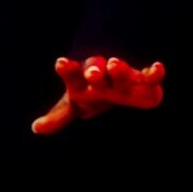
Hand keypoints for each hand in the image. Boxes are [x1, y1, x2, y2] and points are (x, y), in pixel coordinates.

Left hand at [32, 53, 165, 136]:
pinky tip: (157, 69)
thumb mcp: (74, 105)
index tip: (60, 63)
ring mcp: (123, 75)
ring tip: (115, 66)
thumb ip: (57, 116)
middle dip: (95, 72)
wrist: (117, 75)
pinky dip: (154, 72)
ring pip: (121, 71)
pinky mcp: (145, 80)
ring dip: (119, 69)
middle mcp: (102, 75)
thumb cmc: (92, 92)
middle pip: (97, 72)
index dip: (67, 70)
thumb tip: (35, 128)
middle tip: (92, 73)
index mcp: (82, 81)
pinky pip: (150, 75)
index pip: (72, 75)